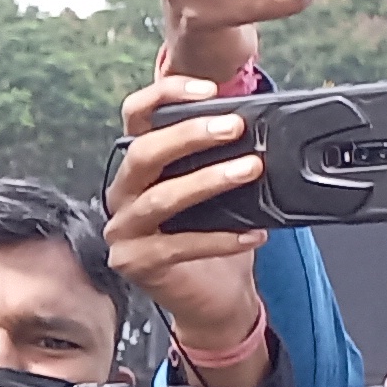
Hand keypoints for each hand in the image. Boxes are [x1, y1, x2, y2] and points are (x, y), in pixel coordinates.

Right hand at [105, 76, 273, 373]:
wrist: (212, 298)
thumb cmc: (213, 235)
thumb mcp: (218, 188)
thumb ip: (223, 157)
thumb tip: (264, 126)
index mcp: (139, 167)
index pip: (136, 117)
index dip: (165, 95)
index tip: (207, 89)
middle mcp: (122, 195)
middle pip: (142, 154)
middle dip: (190, 136)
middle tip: (235, 129)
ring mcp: (124, 231)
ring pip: (160, 199)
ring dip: (208, 181)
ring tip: (250, 170)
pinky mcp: (137, 263)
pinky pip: (179, 245)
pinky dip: (221, 238)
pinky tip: (255, 233)